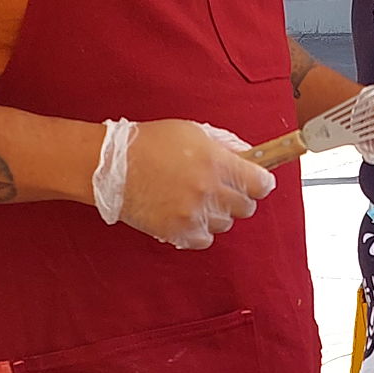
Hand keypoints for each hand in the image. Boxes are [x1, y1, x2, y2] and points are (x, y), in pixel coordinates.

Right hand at [105, 118, 273, 248]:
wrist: (112, 166)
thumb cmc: (149, 144)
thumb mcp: (193, 132)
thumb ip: (225, 145)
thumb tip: (249, 155)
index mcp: (216, 162)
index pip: (261, 184)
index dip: (261, 183)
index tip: (258, 182)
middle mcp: (208, 190)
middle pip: (246, 207)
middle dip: (238, 197)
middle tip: (222, 189)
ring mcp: (193, 214)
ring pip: (225, 224)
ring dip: (217, 213)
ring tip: (196, 199)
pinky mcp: (178, 232)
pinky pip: (205, 240)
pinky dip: (200, 231)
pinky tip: (187, 215)